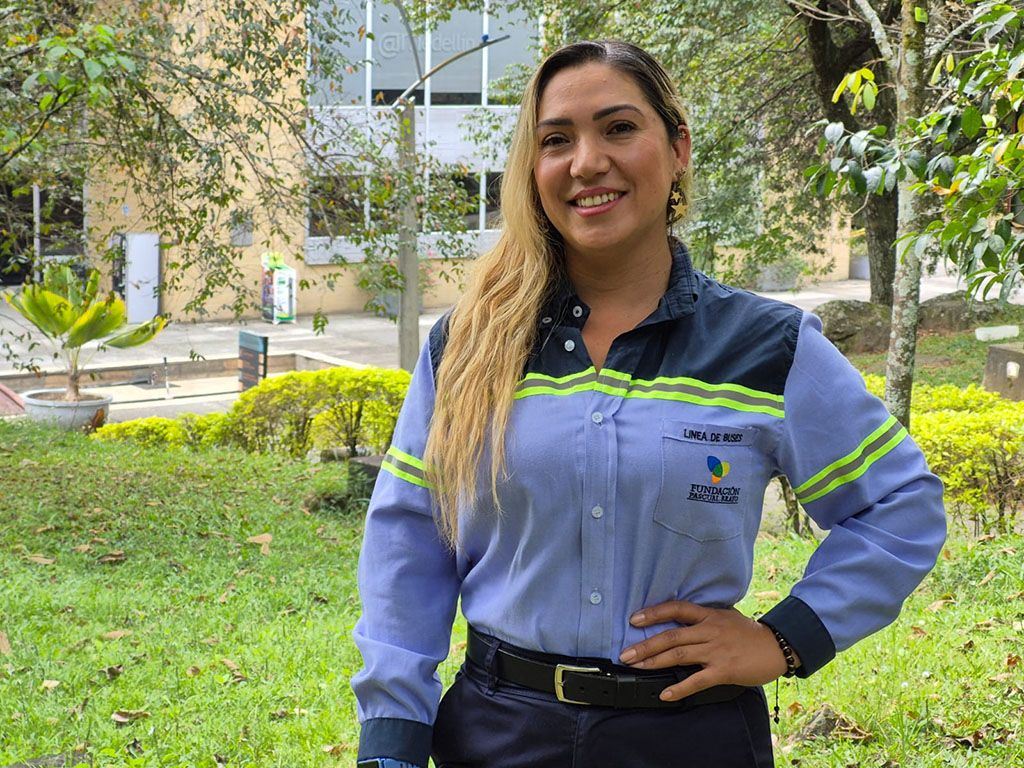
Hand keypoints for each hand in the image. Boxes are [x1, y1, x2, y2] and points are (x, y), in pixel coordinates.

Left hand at [618, 600, 796, 701]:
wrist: (777, 647)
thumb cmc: (750, 633)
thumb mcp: (726, 616)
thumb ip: (705, 618)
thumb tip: (684, 620)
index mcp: (709, 616)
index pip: (677, 609)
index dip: (654, 613)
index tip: (634, 619)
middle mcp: (709, 630)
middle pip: (671, 636)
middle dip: (646, 645)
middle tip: (626, 654)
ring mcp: (716, 650)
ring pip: (679, 655)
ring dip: (654, 662)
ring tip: (637, 668)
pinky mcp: (724, 670)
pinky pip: (697, 680)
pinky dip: (679, 688)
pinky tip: (665, 693)